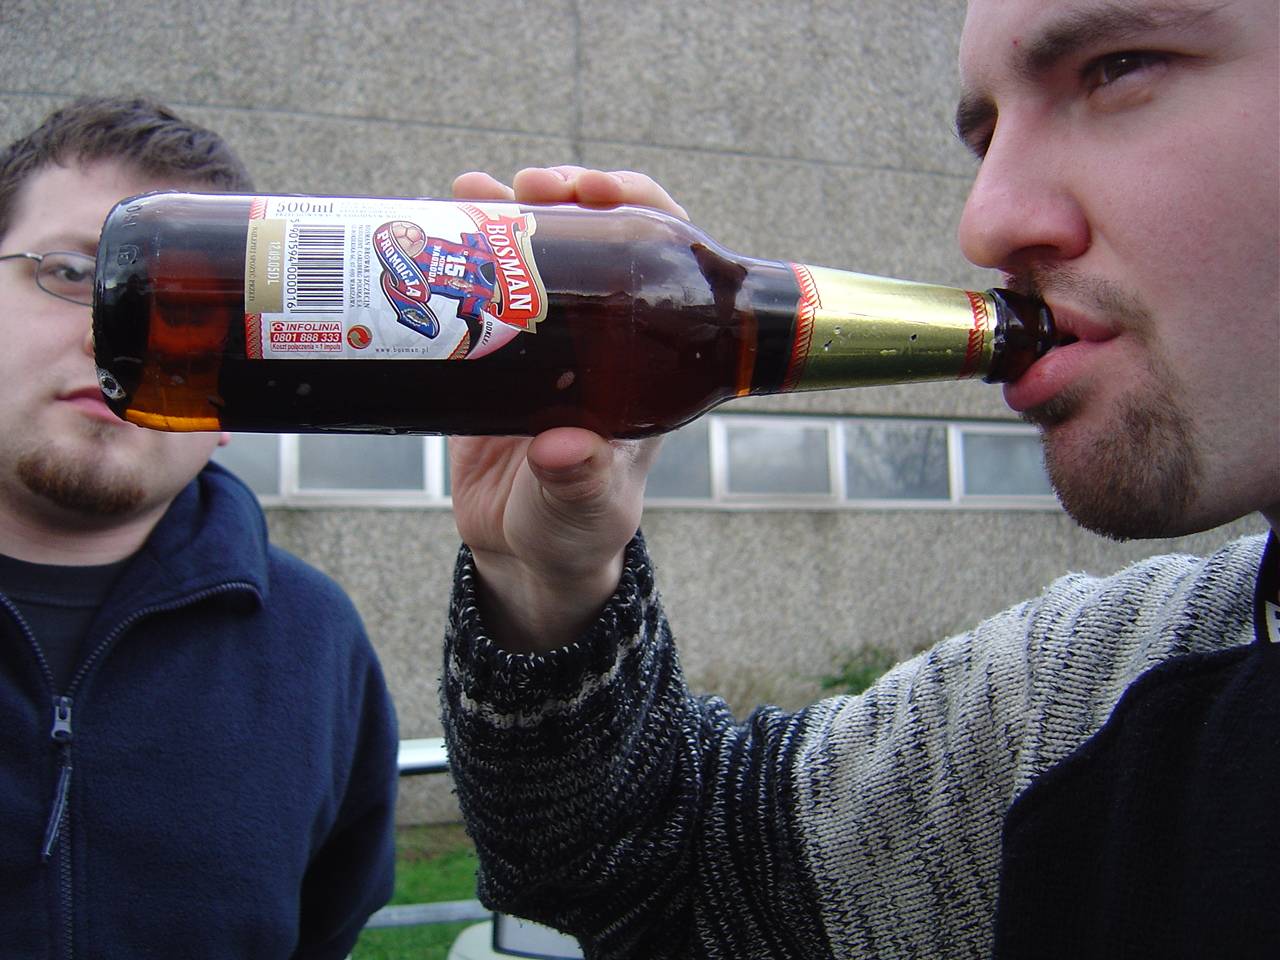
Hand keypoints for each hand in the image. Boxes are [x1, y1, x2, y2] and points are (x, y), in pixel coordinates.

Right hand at [448, 167, 685, 651]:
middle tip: (524, 187)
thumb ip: (579, 484)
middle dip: (564, 198)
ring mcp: (546, 343)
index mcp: (648, 361)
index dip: (637, 210)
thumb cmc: (577, 532)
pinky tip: (426, 231)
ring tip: (468, 193)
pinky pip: (477, 292)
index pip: (661, 260)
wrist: (524, 556)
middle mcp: (603, 339)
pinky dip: (455, 256)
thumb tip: (563, 448)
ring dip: (504, 215)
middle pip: (597, 240)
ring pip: (534, 255)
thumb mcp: (585, 509)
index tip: (592, 194)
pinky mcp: (492, 357)